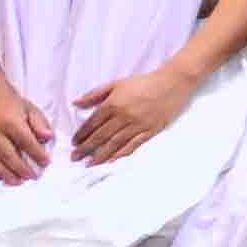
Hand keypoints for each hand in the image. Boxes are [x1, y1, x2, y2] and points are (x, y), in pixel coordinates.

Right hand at [0, 80, 52, 183]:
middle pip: (9, 155)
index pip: (26, 142)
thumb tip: (48, 138)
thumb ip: (39, 123)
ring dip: (5, 173)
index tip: (45, 163)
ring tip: (17, 182)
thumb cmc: (9, 102)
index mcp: (10, 122)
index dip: (37, 154)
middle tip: (32, 177)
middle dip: (22, 169)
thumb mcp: (29, 108)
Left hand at [68, 65, 191, 168]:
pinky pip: (133, 145)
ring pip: (115, 143)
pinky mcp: (150, 131)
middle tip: (75, 157)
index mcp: (113, 104)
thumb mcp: (116, 83)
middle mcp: (123, 116)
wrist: (171, 83)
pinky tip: (112, 161)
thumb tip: (75, 103)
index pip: (92, 123)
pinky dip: (121, 154)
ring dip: (100, 155)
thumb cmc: (143, 82)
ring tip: (89, 164)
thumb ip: (95, 94)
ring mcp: (137, 125)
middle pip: (100, 136)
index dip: (82, 134)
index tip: (74, 143)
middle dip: (86, 148)